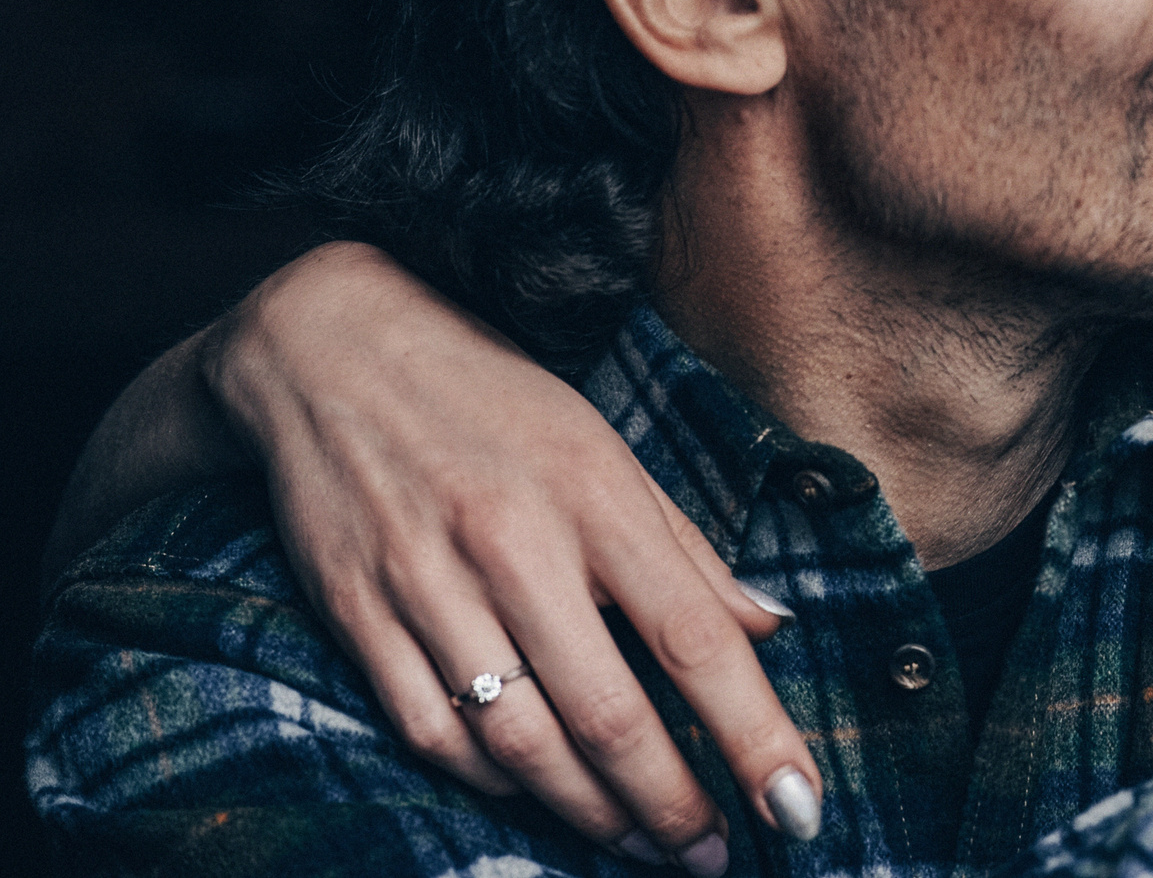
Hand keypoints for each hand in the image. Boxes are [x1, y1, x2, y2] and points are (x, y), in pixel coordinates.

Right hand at [209, 243, 822, 865]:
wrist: (330, 350)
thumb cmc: (496, 402)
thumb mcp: (608, 449)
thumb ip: (688, 550)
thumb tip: (770, 629)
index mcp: (597, 495)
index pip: (695, 638)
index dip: (753, 734)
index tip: (797, 806)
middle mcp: (514, 543)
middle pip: (607, 712)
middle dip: (671, 804)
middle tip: (712, 854)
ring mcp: (426, 583)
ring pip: (520, 742)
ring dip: (590, 814)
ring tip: (641, 844)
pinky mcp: (355, 614)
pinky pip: (431, 733)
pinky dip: (493, 783)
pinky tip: (538, 798)